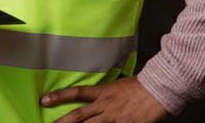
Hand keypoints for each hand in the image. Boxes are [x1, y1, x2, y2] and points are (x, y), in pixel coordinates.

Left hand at [41, 77, 168, 122]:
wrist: (160, 89)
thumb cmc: (142, 86)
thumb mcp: (119, 86)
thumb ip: (107, 93)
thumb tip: (97, 97)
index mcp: (104, 92)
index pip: (77, 93)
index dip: (59, 96)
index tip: (44, 100)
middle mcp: (105, 106)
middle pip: (79, 116)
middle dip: (62, 122)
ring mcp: (115, 118)